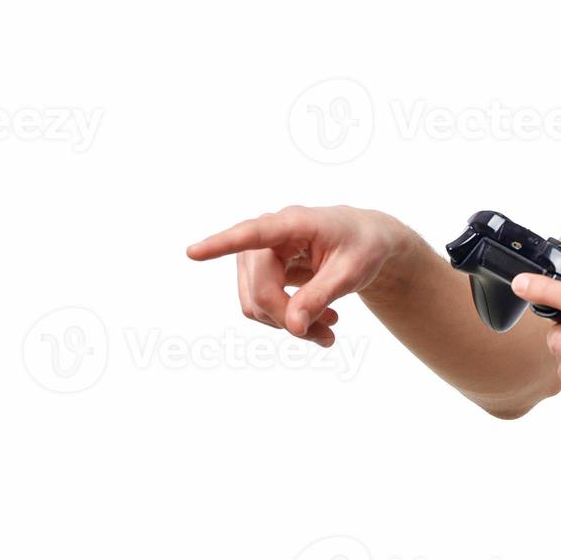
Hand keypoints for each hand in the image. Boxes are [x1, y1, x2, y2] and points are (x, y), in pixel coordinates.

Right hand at [185, 205, 404, 347]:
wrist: (367, 241)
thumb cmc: (363, 247)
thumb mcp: (352, 272)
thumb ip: (321, 296)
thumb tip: (292, 327)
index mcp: (295, 223)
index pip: (254, 233)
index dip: (222, 244)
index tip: (193, 252)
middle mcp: (269, 234)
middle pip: (260, 289)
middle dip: (288, 319)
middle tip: (328, 337)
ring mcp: (259, 253)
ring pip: (253, 302)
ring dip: (285, 324)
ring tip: (327, 330)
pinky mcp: (259, 270)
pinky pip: (258, 305)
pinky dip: (283, 320)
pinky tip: (316, 322)